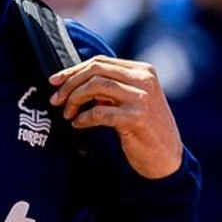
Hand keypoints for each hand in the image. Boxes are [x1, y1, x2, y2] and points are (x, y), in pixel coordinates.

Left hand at [50, 56, 182, 178]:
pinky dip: (84, 118)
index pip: (100, 62)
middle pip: (96, 71)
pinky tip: (78, 124)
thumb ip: (110, 87)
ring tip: (68, 114)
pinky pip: (99, 112)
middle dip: (70, 84)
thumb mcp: (130, 100)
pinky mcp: (137, 117)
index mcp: (142, 71)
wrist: (166, 159)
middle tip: (55, 100)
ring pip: (96, 86)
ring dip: (75, 100)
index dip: (73, 70)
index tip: (55, 82)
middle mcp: (144, 80)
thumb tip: (71, 81)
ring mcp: (142, 98)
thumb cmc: (143, 129)